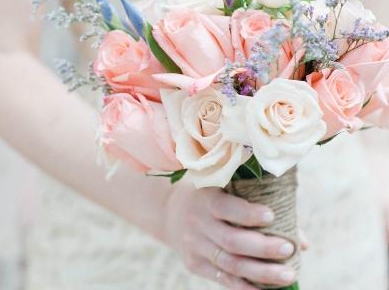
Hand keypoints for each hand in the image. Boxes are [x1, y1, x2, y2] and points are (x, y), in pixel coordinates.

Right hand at [163, 182, 297, 288]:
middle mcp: (197, 223)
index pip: (225, 208)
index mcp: (206, 199)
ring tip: (288, 275)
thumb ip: (260, 209)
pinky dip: (246, 287)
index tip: (272, 215)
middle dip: (262, 247)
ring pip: (230, 264)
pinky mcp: (195, 265)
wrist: (169, 213)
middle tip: (288, 249)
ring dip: (262, 273)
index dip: (248, 213)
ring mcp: (194, 246)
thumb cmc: (212, 198)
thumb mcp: (225, 191)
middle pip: (231, 240)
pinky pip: (223, 280)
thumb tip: (302, 241)